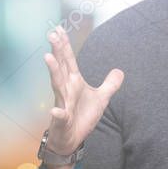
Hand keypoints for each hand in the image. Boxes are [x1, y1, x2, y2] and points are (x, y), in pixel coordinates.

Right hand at [43, 25, 124, 155]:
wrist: (70, 139)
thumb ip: (109, 84)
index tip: (58, 29)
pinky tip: (55, 110)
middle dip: (57, 50)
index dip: (64, 45)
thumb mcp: (101, 99)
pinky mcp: (62, 120)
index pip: (69, 60)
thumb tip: (120, 71)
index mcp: (74, 82)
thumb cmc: (82, 117)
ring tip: (48, 57)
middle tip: (52, 34)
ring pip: (57, 85)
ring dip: (53, 71)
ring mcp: (62, 104)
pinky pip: (60, 116)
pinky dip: (58, 113)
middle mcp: (66, 90)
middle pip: (61, 67)